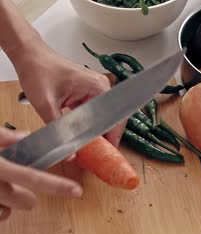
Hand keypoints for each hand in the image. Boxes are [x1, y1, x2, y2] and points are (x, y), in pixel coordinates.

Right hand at [0, 128, 82, 221]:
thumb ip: (4, 137)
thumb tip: (27, 135)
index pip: (34, 178)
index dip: (57, 186)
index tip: (77, 191)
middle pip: (25, 201)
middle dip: (29, 197)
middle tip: (24, 188)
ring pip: (7, 212)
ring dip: (10, 203)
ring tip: (3, 189)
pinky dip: (0, 208)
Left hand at [8, 42, 125, 146]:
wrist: (30, 57)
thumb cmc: (38, 71)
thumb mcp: (46, 104)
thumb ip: (58, 129)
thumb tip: (69, 151)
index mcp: (98, 87)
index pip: (113, 118)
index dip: (111, 137)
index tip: (106, 151)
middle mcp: (102, 87)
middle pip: (111, 118)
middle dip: (103, 135)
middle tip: (96, 151)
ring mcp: (97, 89)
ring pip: (102, 117)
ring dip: (94, 129)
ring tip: (88, 144)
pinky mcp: (89, 92)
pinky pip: (93, 112)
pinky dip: (88, 123)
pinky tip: (80, 132)